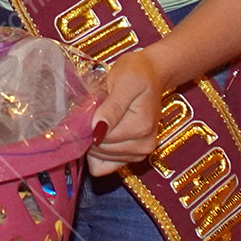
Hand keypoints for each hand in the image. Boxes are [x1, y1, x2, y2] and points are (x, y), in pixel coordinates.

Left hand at [87, 49, 168, 175]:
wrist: (152, 74)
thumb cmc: (137, 74)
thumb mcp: (124, 82)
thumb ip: (112, 107)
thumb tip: (97, 130)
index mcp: (141, 127)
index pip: (101, 138)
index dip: (88, 124)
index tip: (89, 108)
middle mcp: (144, 145)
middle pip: (100, 150)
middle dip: (90, 133)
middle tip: (94, 111)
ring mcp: (140, 153)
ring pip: (101, 160)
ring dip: (93, 142)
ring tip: (100, 120)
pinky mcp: (133, 157)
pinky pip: (105, 167)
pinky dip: (97, 155)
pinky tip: (100, 135)